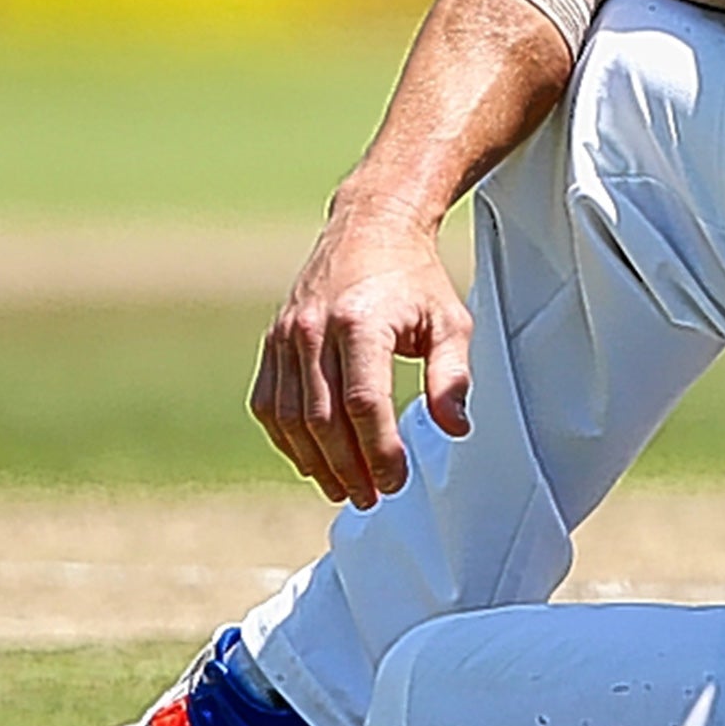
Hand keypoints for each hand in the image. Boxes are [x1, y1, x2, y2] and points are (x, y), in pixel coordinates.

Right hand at [250, 193, 473, 507]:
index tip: (396, 480)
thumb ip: (452, 376)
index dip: (378, 451)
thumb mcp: (450, 321)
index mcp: (361, 322)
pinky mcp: (273, 340)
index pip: (363, 404)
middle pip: (323, 419)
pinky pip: (269, 403)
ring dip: (316, 463)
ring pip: (291, 417)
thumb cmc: (415, 279)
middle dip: (348, 468)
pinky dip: (288, 439)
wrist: (369, 227)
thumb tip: (455, 428)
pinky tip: (313, 461)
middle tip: (372, 498)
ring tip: (345, 489)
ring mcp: (287, 335)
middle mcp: (315, 329)